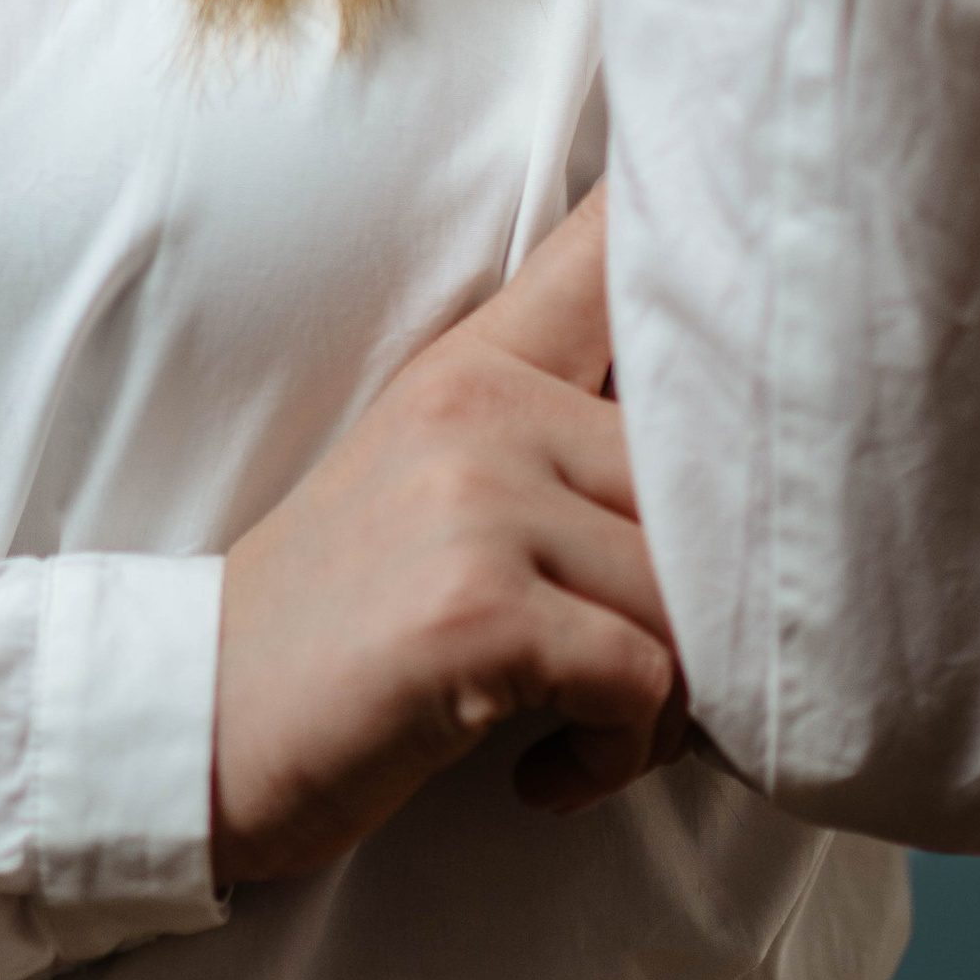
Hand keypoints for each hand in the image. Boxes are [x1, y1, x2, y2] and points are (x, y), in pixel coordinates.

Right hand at [210, 190, 684, 888]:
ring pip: (689, 596)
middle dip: (704, 605)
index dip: (702, 210)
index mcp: (478, 362)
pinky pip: (643, 683)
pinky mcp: (477, 611)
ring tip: (584, 726)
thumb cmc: (343, 624)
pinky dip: (615, 752)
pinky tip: (547, 769)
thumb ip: (557, 434)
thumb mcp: (434, 482)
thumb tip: (738, 454)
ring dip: (664, 700)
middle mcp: (482, 404)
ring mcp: (477, 500)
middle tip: (635, 680)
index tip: (782, 210)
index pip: (608, 245)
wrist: (197, 721)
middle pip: (707, 483)